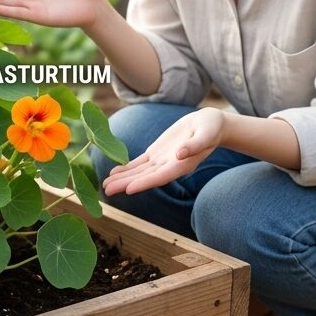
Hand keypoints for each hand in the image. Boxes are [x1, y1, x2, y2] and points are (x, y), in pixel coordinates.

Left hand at [102, 107, 226, 194]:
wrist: (210, 124)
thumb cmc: (211, 129)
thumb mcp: (206, 134)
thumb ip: (194, 145)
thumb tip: (180, 153)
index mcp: (182, 165)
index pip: (160, 177)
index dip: (145, 183)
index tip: (129, 190)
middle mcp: (169, 166)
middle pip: (144, 178)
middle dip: (125, 184)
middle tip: (106, 191)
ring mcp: (161, 160)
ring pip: (138, 172)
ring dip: (121, 179)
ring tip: (104, 185)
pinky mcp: (156, 153)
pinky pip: (139, 163)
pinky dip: (126, 168)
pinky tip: (113, 173)